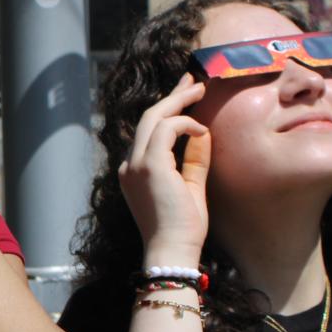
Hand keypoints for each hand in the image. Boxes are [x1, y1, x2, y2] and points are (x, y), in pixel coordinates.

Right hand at [119, 74, 210, 265]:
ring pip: (153, 118)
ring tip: (201, 90)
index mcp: (135, 171)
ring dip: (179, 102)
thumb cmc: (183, 228)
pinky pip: (166, 130)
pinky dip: (185, 125)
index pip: (148, 131)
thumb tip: (202, 132)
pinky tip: (201, 131)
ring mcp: (135, 165)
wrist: (172, 251)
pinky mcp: (149, 166)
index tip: (186, 93)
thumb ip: (193, 159)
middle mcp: (130, 165)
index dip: (168, 108)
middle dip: (173, 95)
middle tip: (194, 80)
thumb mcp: (190, 186)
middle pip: (148, 118)